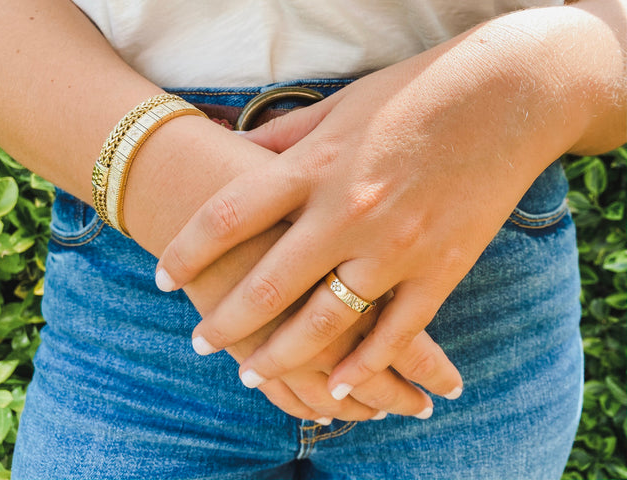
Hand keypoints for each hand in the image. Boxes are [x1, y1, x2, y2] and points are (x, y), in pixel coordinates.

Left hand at [156, 19, 582, 399]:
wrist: (507, 95)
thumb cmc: (415, 94)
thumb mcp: (339, 107)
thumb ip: (284, 138)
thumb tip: (238, 155)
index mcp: (316, 166)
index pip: (228, 218)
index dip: (187, 252)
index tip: (164, 278)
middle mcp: (348, 212)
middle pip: (267, 284)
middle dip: (225, 323)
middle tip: (200, 343)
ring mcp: (396, 246)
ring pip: (326, 322)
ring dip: (281, 355)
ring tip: (251, 372)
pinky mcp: (441, 269)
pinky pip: (395, 332)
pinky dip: (364, 366)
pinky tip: (337, 388)